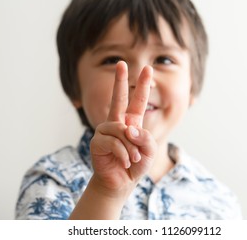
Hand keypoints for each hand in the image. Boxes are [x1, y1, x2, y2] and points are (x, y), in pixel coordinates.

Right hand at [90, 61, 156, 197]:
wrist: (120, 183)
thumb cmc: (135, 166)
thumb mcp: (149, 152)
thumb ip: (145, 138)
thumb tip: (128, 128)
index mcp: (131, 123)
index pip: (137, 101)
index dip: (142, 85)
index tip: (147, 69)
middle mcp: (117, 124)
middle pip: (118, 99)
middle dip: (120, 81)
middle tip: (122, 63)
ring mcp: (105, 131)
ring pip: (121, 130)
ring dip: (131, 147)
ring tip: (134, 159)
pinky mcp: (97, 142)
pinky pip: (113, 142)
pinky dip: (123, 153)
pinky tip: (125, 162)